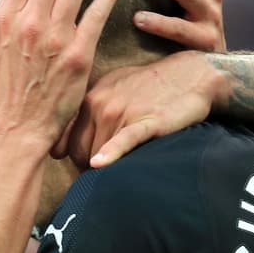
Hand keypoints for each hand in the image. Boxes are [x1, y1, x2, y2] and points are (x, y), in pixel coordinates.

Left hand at [65, 51, 218, 168]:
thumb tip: (64, 144)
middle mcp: (101, 104)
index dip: (75, 159)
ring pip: (100, 155)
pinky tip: (101, 164)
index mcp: (90, 98)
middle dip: (88, 169)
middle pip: (81, 153)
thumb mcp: (111, 88)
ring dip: (107, 169)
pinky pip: (123, 140)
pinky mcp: (146, 122)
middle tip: (104, 177)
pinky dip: (112, 153)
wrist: (189, 76)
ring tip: (121, 172)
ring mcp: (123, 112)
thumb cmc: (149, 85)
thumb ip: (88, 112)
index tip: (85, 167)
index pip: (67, 142)